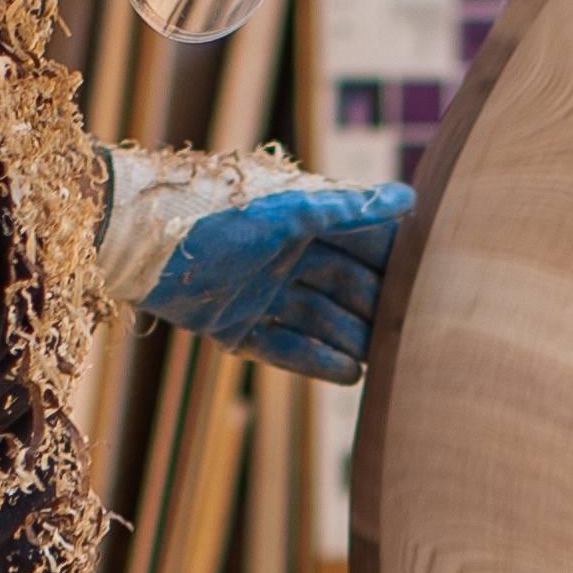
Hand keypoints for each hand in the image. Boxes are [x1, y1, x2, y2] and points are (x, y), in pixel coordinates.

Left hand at [140, 176, 406, 381]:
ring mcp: (262, 292)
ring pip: (321, 319)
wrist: (134, 238)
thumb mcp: (288, 209)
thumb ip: (349, 208)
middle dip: (381, 305)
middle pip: (347, 284)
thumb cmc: (213, 209)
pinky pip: (286, 346)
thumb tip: (410, 197)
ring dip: (355, 338)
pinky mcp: (237, 325)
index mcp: (300, 217)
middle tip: (423, 332)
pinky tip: (354, 375)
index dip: (397, 258)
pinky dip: (318, 360)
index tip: (437, 279)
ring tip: (394, 360)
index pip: (363, 239)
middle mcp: (286, 254)